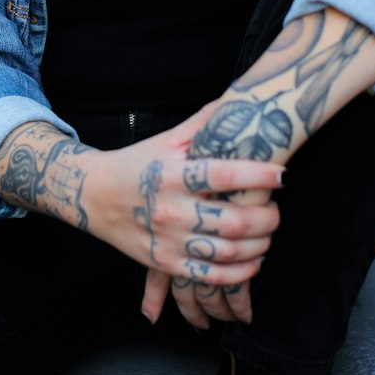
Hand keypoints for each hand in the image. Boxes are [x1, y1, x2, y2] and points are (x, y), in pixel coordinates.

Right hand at [82, 107, 281, 329]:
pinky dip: (239, 273)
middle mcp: (171, 209)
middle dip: (266, 219)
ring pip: (226, 252)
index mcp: (173, 174)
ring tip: (267, 235)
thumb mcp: (167, 140)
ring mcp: (168, 240)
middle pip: (233, 222)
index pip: (223, 176)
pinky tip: (253, 261)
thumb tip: (238, 99)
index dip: (259, 176)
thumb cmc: (136, 164)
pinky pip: (209, 276)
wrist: (92, 195)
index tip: (282, 176)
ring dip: (259, 246)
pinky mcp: (165, 263)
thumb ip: (203, 123)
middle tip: (276, 211)